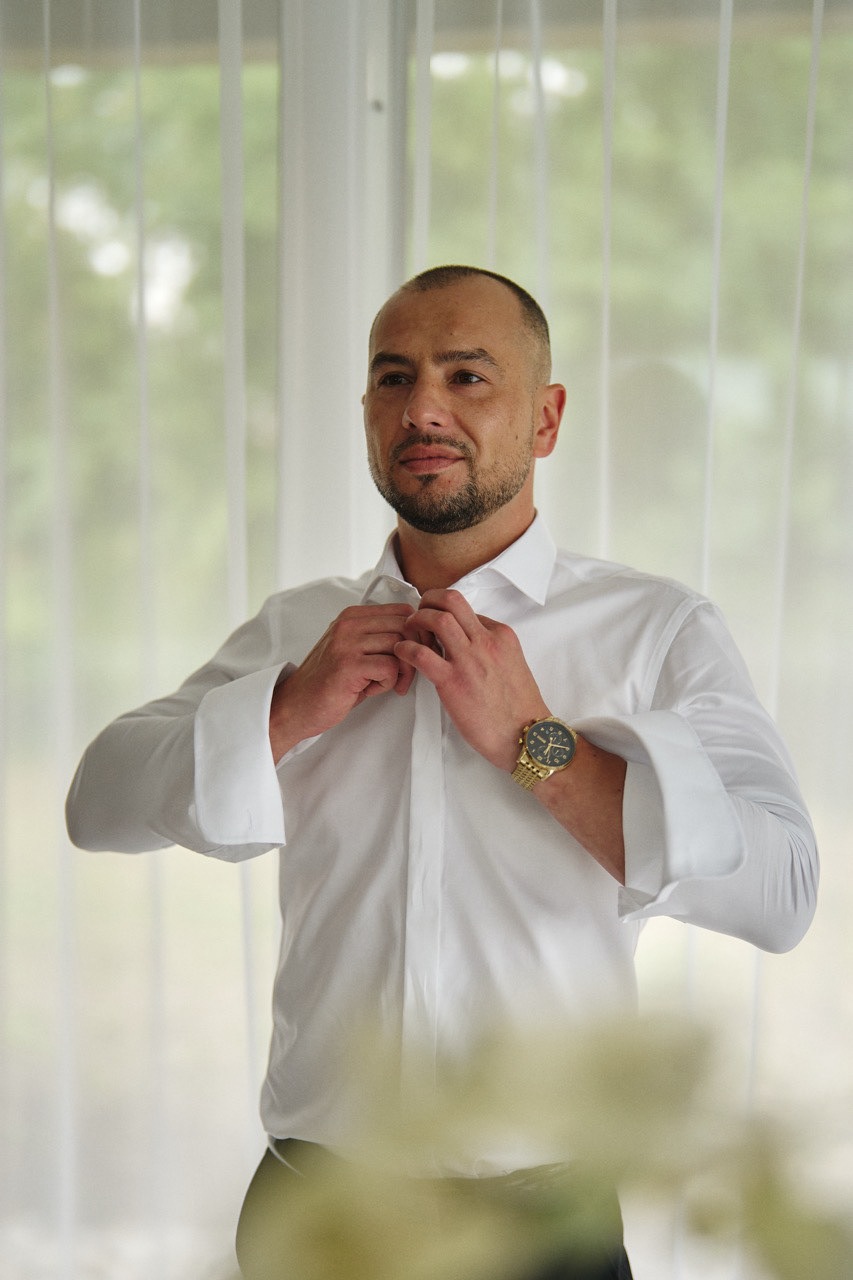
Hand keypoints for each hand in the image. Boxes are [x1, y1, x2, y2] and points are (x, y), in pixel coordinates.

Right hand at [269, 603, 415, 760]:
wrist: (297, 705)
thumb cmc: (330, 681)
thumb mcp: (354, 649)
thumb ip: (379, 637)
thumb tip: (419, 635)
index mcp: (352, 616)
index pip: (402, 611)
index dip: (415, 635)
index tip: (412, 656)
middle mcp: (348, 624)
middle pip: (405, 627)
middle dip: (414, 654)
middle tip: (403, 677)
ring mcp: (346, 643)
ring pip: (400, 646)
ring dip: (400, 671)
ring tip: (383, 684)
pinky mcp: (347, 665)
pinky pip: (389, 667)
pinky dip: (388, 683)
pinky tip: (370, 689)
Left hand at [394, 589, 548, 771]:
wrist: (526, 736)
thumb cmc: (519, 708)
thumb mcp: (512, 664)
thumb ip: (492, 650)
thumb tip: (468, 644)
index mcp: (502, 636)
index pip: (467, 609)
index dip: (447, 613)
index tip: (437, 627)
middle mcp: (486, 641)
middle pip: (451, 600)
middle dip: (428, 600)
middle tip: (419, 614)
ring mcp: (469, 660)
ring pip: (437, 618)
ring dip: (416, 620)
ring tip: (409, 633)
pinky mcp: (452, 682)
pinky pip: (420, 654)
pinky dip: (405, 648)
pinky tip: (402, 653)